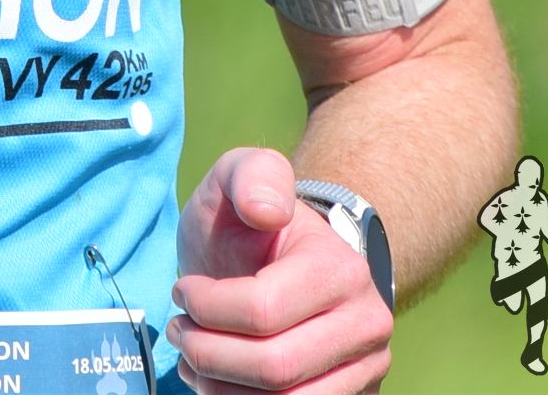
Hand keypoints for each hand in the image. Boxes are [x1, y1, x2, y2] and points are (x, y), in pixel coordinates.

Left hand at [170, 147, 393, 393]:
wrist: (289, 262)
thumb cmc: (254, 226)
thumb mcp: (242, 177)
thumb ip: (250, 175)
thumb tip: (268, 212)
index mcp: (341, 269)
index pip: (262, 310)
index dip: (205, 307)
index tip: (182, 291)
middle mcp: (367, 325)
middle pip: (273, 367)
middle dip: (207, 353)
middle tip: (180, 331)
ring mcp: (366, 369)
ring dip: (219, 387)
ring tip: (194, 357)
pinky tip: (218, 380)